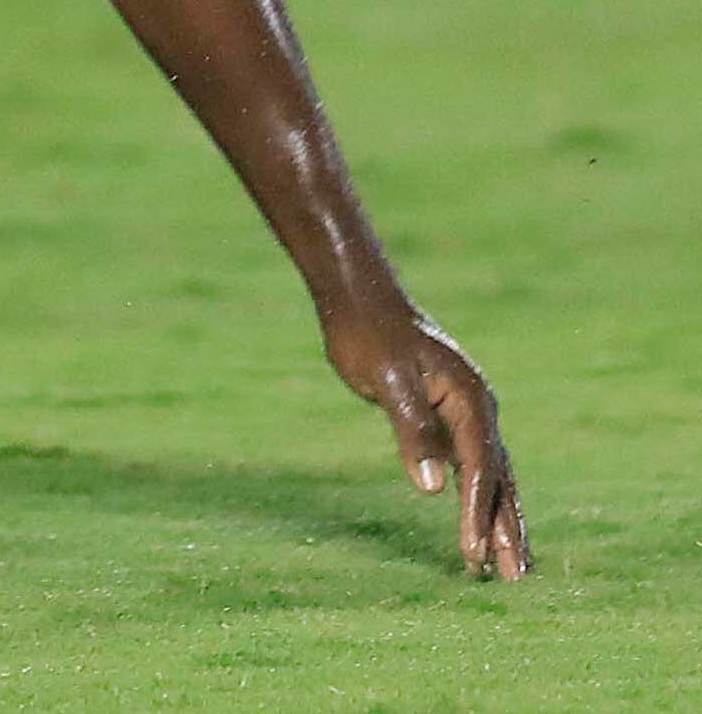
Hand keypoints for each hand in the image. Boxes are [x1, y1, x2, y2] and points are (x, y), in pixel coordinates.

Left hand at [326, 301, 528, 577]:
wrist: (361, 300)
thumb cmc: (370, 336)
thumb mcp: (388, 380)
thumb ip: (413, 431)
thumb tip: (433, 488)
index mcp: (470, 401)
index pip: (480, 469)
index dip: (477, 513)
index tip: (473, 555)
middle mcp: (477, 409)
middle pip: (500, 479)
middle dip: (507, 528)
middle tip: (517, 578)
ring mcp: (465, 414)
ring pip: (490, 476)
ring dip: (499, 518)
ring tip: (511, 564)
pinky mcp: (447, 417)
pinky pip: (470, 465)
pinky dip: (476, 496)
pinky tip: (479, 521)